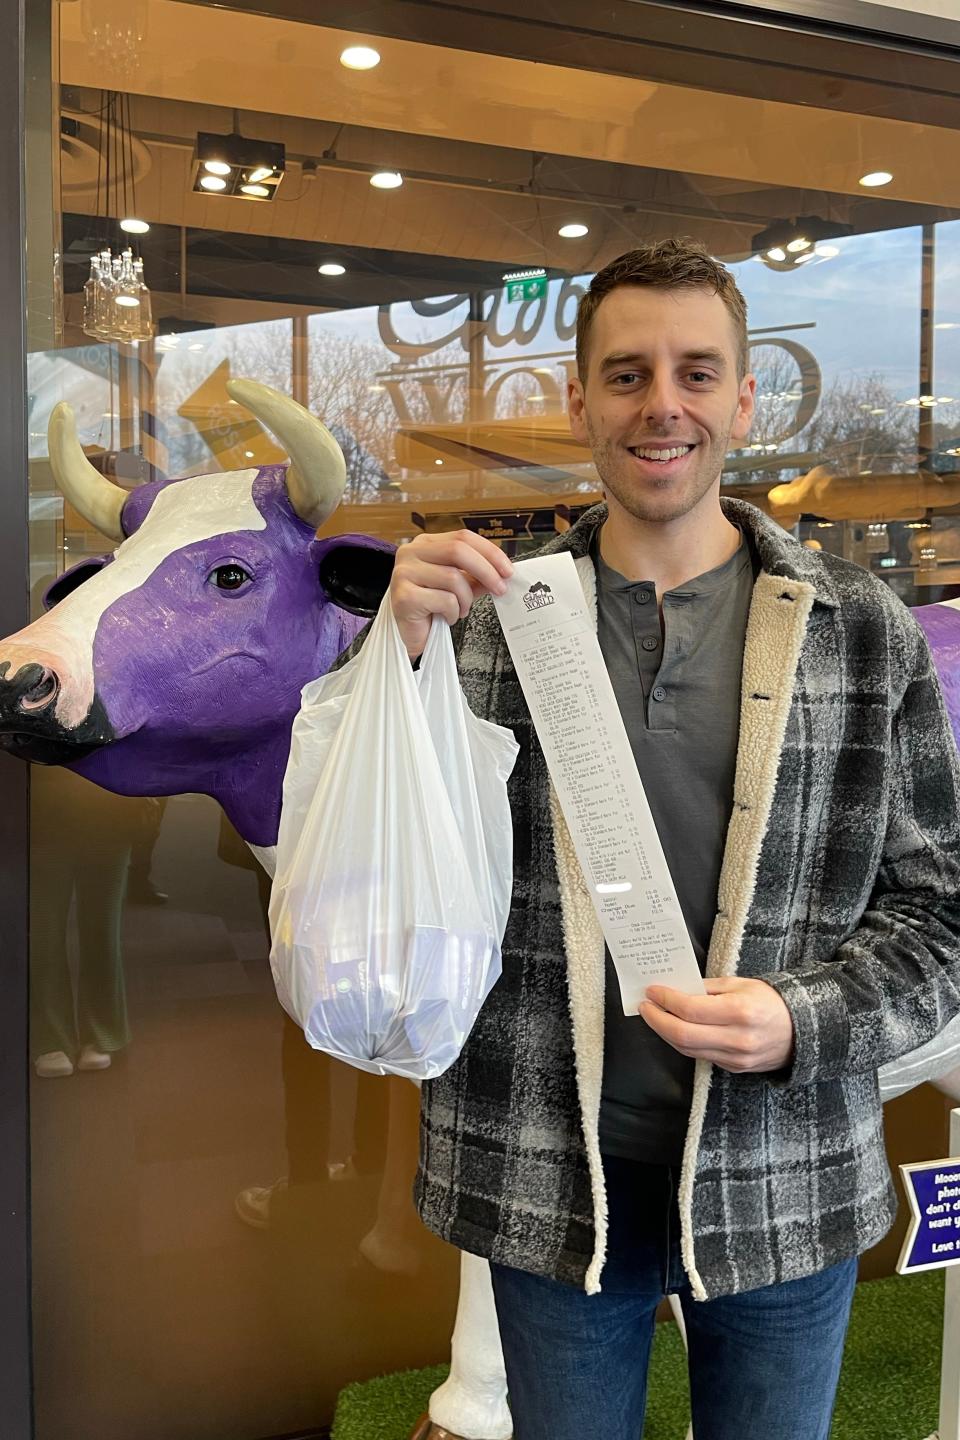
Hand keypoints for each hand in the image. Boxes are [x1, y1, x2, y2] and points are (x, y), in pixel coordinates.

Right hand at [390, 530, 513, 658]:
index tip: (507, 569)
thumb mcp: (459, 586)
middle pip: (458, 550)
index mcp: (425, 544)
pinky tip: (446, 617)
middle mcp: (411, 553)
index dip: (489, 552)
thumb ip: (477, 576)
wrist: (409, 635)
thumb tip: (502, 572)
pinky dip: (452, 612)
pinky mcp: (404, 596)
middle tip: (500, 588)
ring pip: (453, 578)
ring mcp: (404, 573)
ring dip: (466, 599)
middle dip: (486, 571)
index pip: (462, 537)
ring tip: (461, 610)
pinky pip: (444, 600)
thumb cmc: (431, 608)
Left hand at [638, 976, 794, 1073]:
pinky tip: (674, 1028)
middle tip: (644, 1006)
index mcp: (739, 1012)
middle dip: (657, 1020)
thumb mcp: (741, 983)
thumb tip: (676, 989)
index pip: (690, 1010)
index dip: (665, 1000)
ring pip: (687, 1049)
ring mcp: (735, 1058)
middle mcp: (737, 1039)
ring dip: (665, 1033)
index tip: (652, 991)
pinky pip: (700, 1056)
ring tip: (655, 1016)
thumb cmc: (770, 1001)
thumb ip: (707, 988)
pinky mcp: (734, 1068)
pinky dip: (683, 1042)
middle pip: (683, 1035)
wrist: (801, 1030)